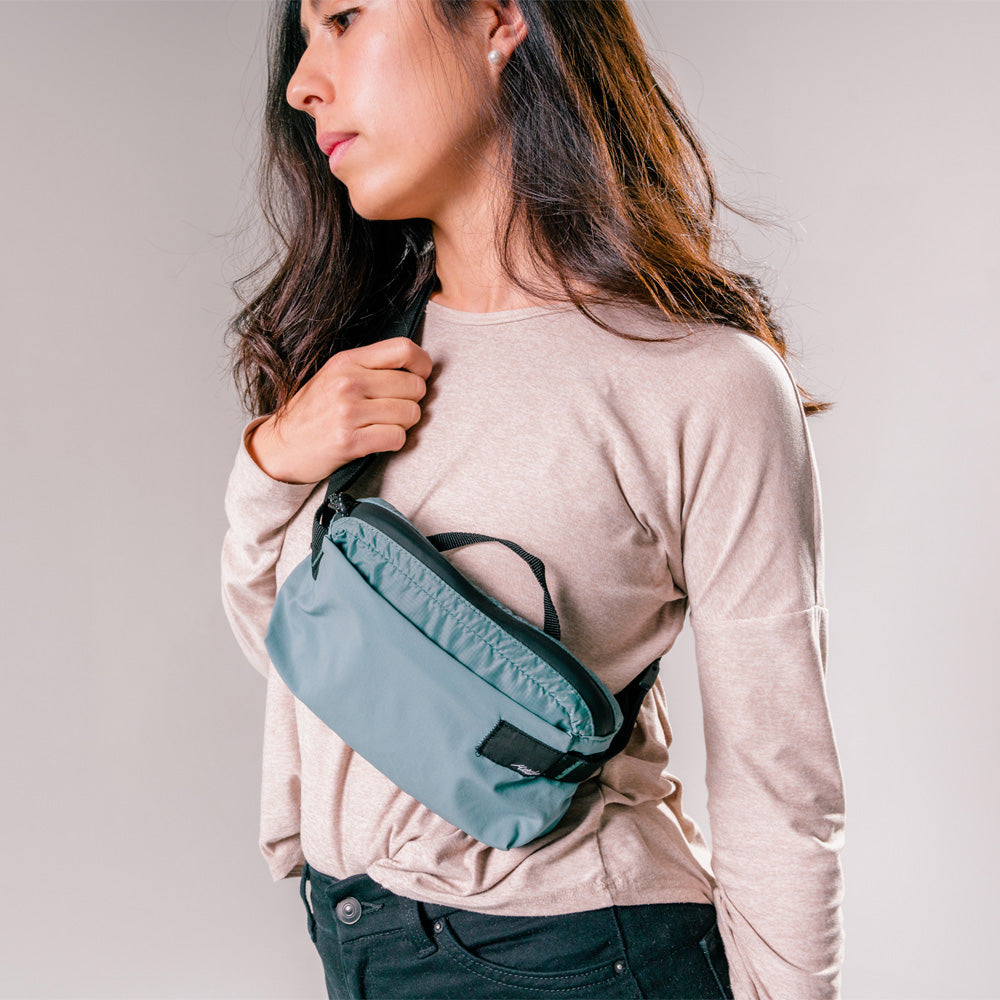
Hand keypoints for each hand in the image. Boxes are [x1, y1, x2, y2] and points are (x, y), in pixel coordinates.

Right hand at [246, 336, 432, 483]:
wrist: (281, 447)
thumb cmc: (313, 412)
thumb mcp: (334, 376)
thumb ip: (370, 368)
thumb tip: (416, 368)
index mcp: (347, 361)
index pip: (403, 348)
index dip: (422, 364)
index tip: (419, 377)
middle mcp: (348, 383)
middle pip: (414, 385)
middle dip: (412, 401)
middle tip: (394, 409)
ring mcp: (348, 412)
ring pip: (410, 413)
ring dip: (403, 424)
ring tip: (382, 425)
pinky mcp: (349, 441)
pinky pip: (397, 438)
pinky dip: (393, 442)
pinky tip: (377, 440)